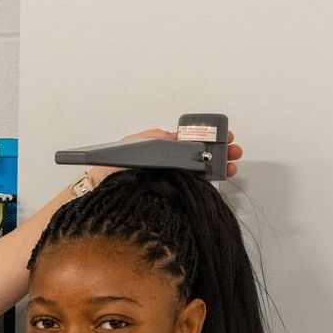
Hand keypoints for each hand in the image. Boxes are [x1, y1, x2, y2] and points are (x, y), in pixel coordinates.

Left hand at [90, 127, 241, 181]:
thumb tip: (175, 135)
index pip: (191, 144)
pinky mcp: (167, 197)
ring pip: (199, 174)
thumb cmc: (109, 170)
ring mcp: (168, 182)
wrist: (98, 194)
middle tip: (234, 152)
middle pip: (200, 158)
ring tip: (230, 166)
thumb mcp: (134, 144)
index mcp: (161, 153)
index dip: (209, 141)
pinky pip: (191, 190)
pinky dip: (205, 186)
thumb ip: (155, 137)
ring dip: (217, 169)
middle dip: (219, 153)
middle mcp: (167, 167)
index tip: (226, 138)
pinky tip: (216, 182)